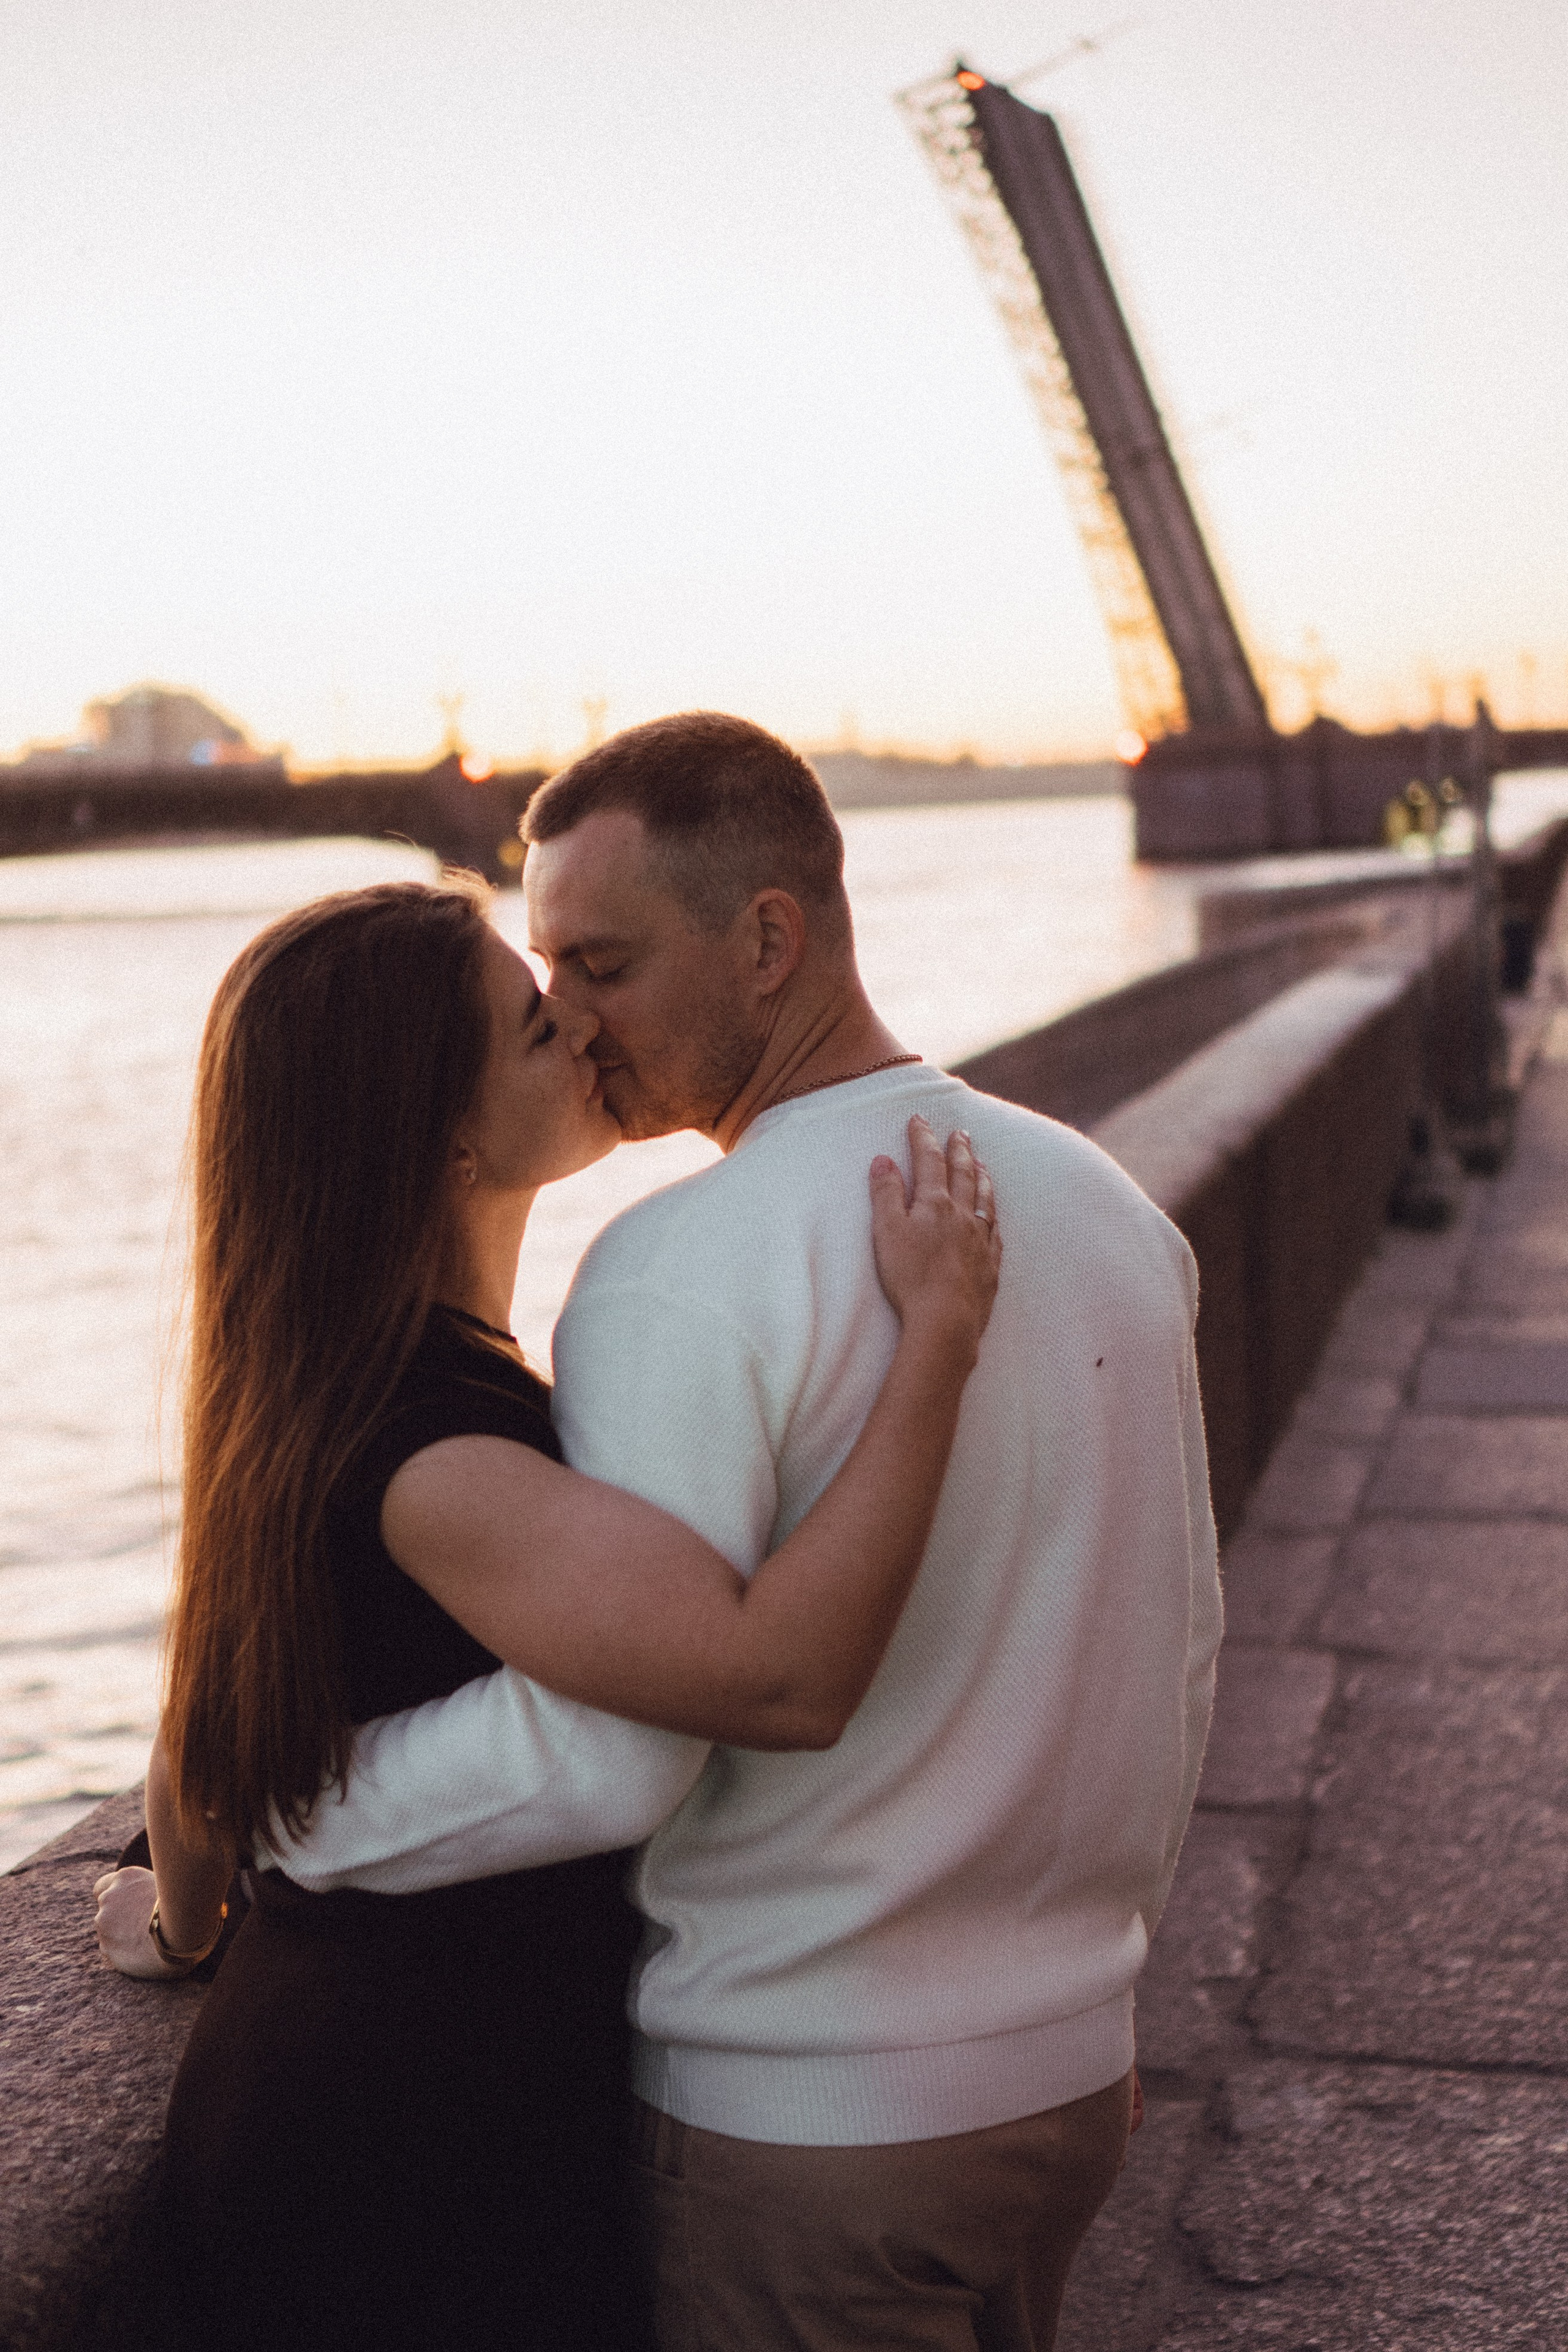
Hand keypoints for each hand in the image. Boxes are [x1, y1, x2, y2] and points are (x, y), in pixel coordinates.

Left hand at [93, 1864, 188, 1981]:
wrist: (184, 1934)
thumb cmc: (184, 1906)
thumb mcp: (166, 1884)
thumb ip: (145, 1888)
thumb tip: (144, 1894)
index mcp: (125, 1877)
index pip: (102, 1886)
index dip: (113, 1897)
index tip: (125, 1906)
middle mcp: (109, 1897)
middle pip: (105, 1910)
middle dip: (118, 1917)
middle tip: (141, 1924)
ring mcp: (105, 1924)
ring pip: (107, 1931)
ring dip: (120, 1935)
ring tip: (146, 1940)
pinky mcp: (107, 1948)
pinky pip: (111, 1950)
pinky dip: (122, 1952)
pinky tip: (142, 1952)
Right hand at [869, 1116, 1000, 1359]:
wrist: (946, 1320)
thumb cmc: (911, 1277)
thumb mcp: (887, 1232)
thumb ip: (886, 1194)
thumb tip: (883, 1160)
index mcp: (936, 1204)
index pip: (929, 1161)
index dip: (923, 1138)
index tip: (919, 1119)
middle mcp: (963, 1216)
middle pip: (963, 1174)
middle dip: (959, 1150)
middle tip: (961, 1132)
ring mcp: (980, 1241)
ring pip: (985, 1199)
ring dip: (982, 1177)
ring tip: (981, 1163)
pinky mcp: (990, 1266)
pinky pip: (995, 1232)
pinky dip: (993, 1215)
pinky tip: (992, 1214)